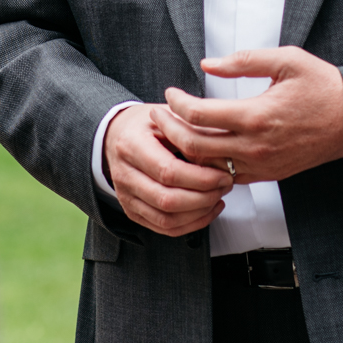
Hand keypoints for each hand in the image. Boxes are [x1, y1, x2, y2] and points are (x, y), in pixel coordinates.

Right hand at [104, 103, 233, 236]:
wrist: (118, 133)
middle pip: (167, 200)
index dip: (200, 178)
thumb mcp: (169, 114)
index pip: (168, 171)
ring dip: (199, 213)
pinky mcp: (132, 211)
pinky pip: (163, 227)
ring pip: (166, 219)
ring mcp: (126, 196)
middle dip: (203, 198)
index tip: (223, 175)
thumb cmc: (148, 123)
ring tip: (218, 197)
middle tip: (224, 186)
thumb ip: (192, 132)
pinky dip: (190, 224)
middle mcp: (124, 174)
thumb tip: (221, 153)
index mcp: (132, 145)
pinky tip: (207, 209)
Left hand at [156, 47, 342, 184]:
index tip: (169, 92)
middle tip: (159, 114)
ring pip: (207, 167)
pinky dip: (207, 166)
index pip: (199, 115)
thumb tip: (207, 65)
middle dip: (169, 129)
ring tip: (172, 132)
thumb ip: (244, 60)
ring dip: (185, 151)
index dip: (176, 103)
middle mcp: (255, 146)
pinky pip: (227, 176)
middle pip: (194, 146)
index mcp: (257, 115)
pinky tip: (199, 150)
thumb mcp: (287, 59)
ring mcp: (261, 165)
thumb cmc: (322, 85)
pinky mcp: (267, 175)